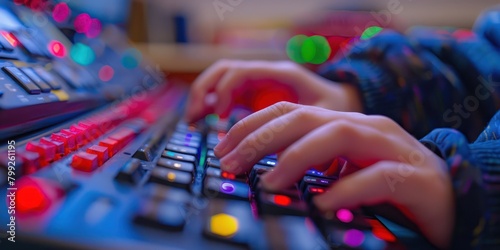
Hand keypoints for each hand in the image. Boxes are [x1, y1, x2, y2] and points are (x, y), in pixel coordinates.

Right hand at [185, 60, 361, 121]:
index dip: (225, 92)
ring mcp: (259, 83)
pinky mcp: (256, 95)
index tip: (219, 117)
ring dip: (204, 97)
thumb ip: (303, 133)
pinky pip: (227, 94)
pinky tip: (209, 123)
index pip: (241, 73)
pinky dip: (213, 104)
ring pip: (221, 80)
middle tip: (194, 119)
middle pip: (223, 71)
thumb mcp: (327, 119)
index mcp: (282, 74)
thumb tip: (279, 156)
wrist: (347, 101)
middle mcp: (267, 74)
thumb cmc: (340, 109)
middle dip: (204, 92)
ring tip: (193, 121)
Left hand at [214, 102, 453, 248]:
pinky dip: (346, 188)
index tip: (223, 148)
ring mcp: (392, 147)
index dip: (253, 126)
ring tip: (271, 182)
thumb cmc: (390, 187)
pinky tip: (322, 204)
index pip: (291, 112)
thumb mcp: (343, 170)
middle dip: (263, 138)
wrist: (451, 199)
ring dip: (298, 156)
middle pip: (306, 118)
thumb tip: (262, 174)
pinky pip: (378, 176)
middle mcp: (366, 127)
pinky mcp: (415, 176)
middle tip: (232, 163)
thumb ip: (311, 166)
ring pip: (339, 135)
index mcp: (345, 124)